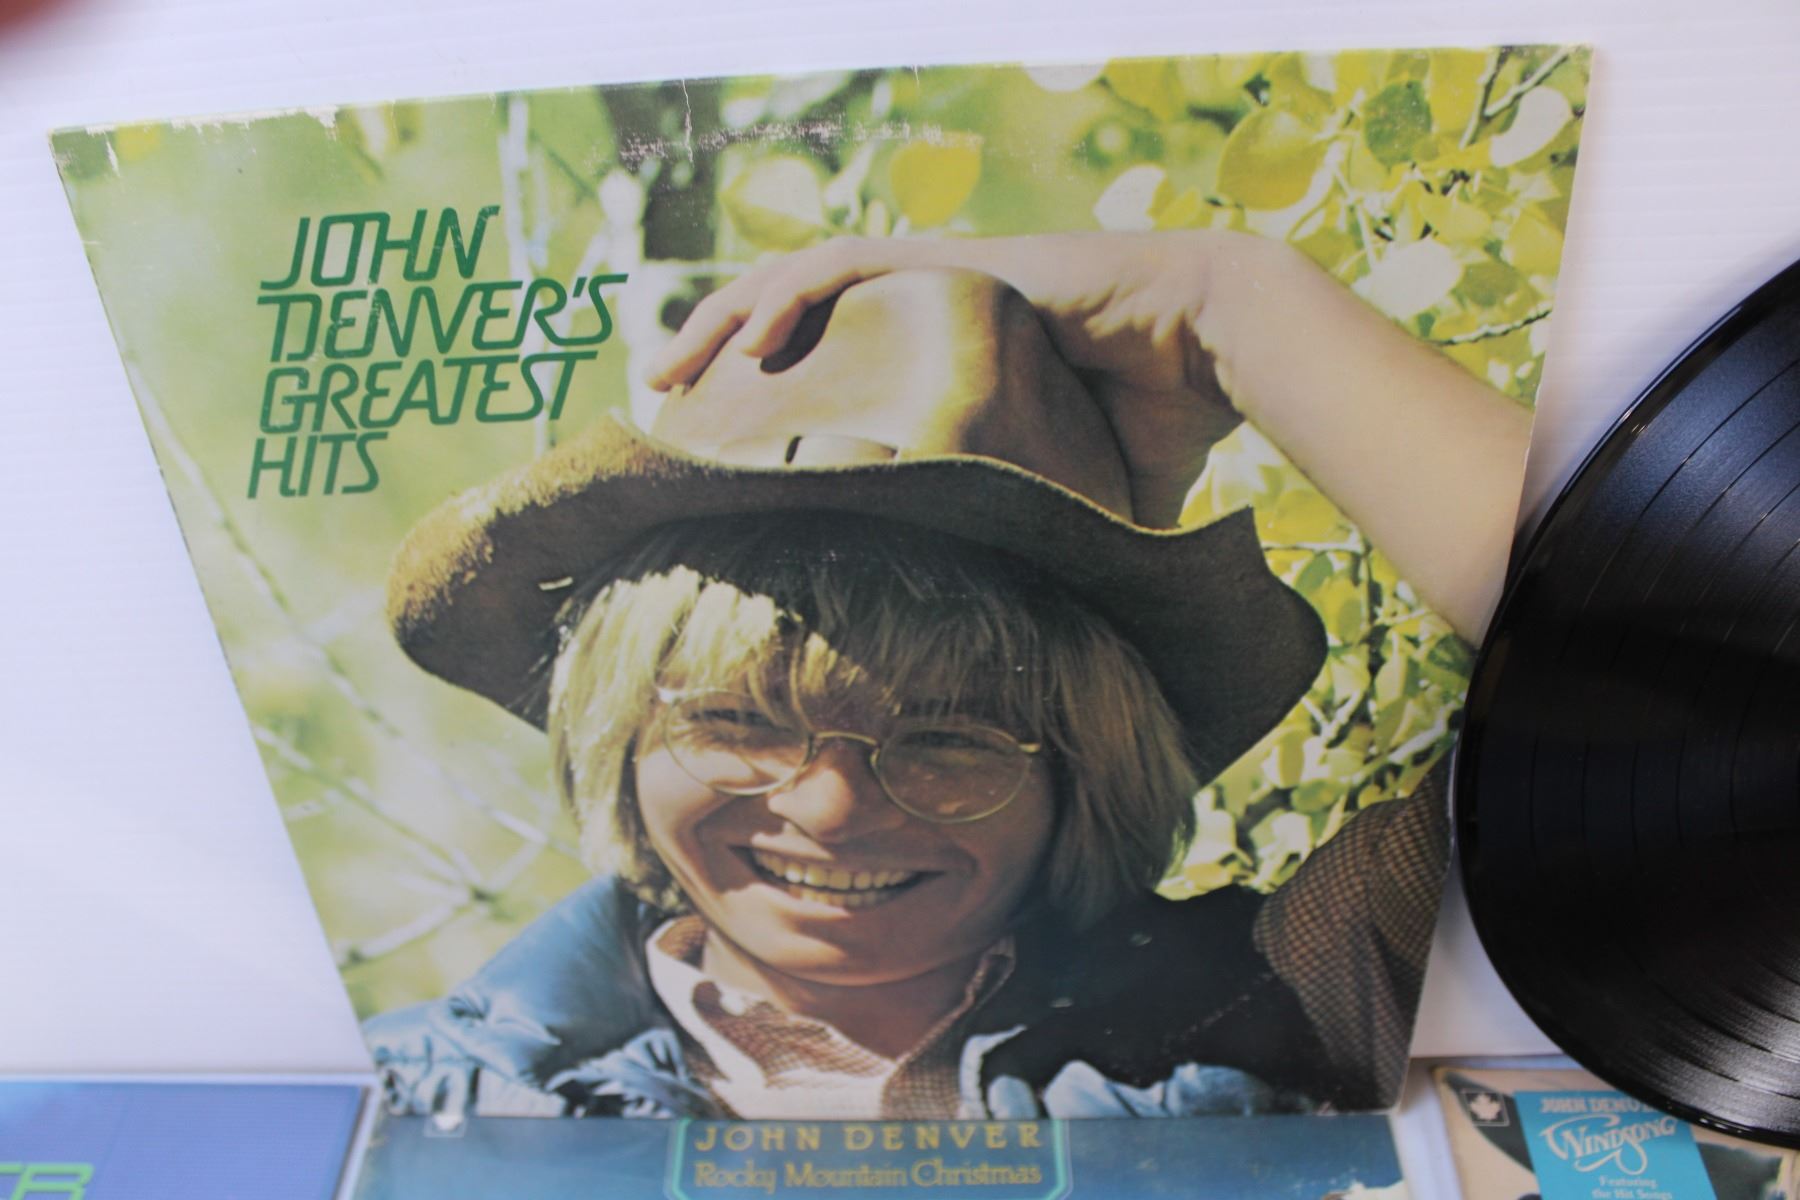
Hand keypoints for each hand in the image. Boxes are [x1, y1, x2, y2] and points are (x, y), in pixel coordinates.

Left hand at [646, 233, 1260, 527]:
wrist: (1214, 349)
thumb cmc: (1159, 423)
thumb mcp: (1077, 505)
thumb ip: (1045, 550)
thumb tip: (1050, 639)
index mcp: (940, 357)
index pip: (828, 361)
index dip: (766, 393)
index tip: (716, 442)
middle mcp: (926, 310)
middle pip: (791, 316)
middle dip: (714, 351)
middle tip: (660, 401)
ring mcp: (937, 280)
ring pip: (799, 282)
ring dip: (724, 319)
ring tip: (668, 368)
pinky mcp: (956, 265)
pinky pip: (850, 265)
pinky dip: (788, 295)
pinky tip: (745, 337)